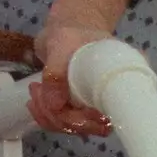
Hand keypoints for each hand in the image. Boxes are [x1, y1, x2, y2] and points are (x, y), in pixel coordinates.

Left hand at [31, 17, 113, 135]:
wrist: (68, 29)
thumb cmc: (71, 32)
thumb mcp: (63, 42)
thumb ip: (57, 71)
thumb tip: (55, 106)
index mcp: (121, 82)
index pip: (111, 117)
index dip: (89, 122)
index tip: (68, 108)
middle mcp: (112, 99)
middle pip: (88, 126)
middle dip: (60, 115)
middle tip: (40, 91)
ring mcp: (94, 105)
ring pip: (72, 126)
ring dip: (49, 115)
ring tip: (36, 90)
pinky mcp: (78, 108)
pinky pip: (62, 122)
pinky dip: (46, 115)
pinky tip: (35, 100)